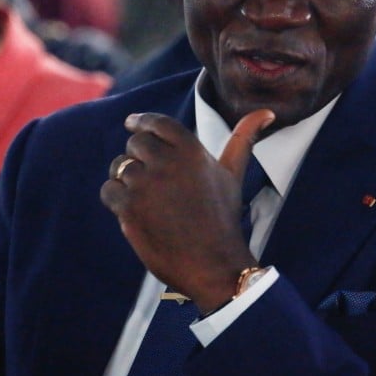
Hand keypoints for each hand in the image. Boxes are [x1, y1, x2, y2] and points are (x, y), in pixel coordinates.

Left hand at [100, 109, 274, 312]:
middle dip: (138, 156)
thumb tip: (266, 112)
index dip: (141, 121)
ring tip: (146, 197)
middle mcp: (167, 162)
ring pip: (119, 166)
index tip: (132, 123)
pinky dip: (116, 198)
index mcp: (191, 150)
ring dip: (127, 179)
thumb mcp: (232, 173)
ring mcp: (146, 185)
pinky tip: (134, 210)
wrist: (213, 264)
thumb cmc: (222, 216)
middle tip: (150, 175)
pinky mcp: (129, 208)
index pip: (156, 123)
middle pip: (135, 143)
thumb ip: (243, 139)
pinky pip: (109, 190)